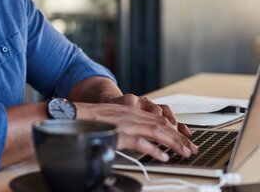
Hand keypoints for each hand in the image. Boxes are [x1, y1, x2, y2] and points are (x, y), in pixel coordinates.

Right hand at [76, 102, 197, 161]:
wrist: (76, 115)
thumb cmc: (94, 119)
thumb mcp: (116, 119)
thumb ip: (131, 127)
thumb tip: (147, 141)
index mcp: (132, 111)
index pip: (159, 119)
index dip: (175, 130)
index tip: (186, 140)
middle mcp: (132, 115)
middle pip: (161, 125)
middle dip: (179, 138)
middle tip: (192, 149)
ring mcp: (126, 124)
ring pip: (155, 131)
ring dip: (172, 142)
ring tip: (184, 152)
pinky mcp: (118, 133)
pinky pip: (139, 141)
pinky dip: (153, 149)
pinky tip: (162, 156)